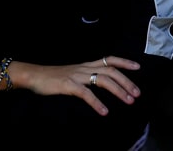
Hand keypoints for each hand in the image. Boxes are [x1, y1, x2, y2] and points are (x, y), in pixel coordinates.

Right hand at [12, 56, 139, 115]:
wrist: (34, 75)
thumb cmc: (53, 78)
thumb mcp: (73, 75)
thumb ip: (86, 78)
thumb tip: (100, 86)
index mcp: (86, 65)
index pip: (109, 59)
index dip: (124, 62)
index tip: (138, 67)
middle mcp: (84, 67)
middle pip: (110, 70)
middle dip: (126, 81)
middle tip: (137, 94)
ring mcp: (76, 75)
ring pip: (102, 79)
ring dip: (118, 90)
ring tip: (129, 101)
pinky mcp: (68, 85)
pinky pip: (86, 93)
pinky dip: (97, 103)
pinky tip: (104, 112)